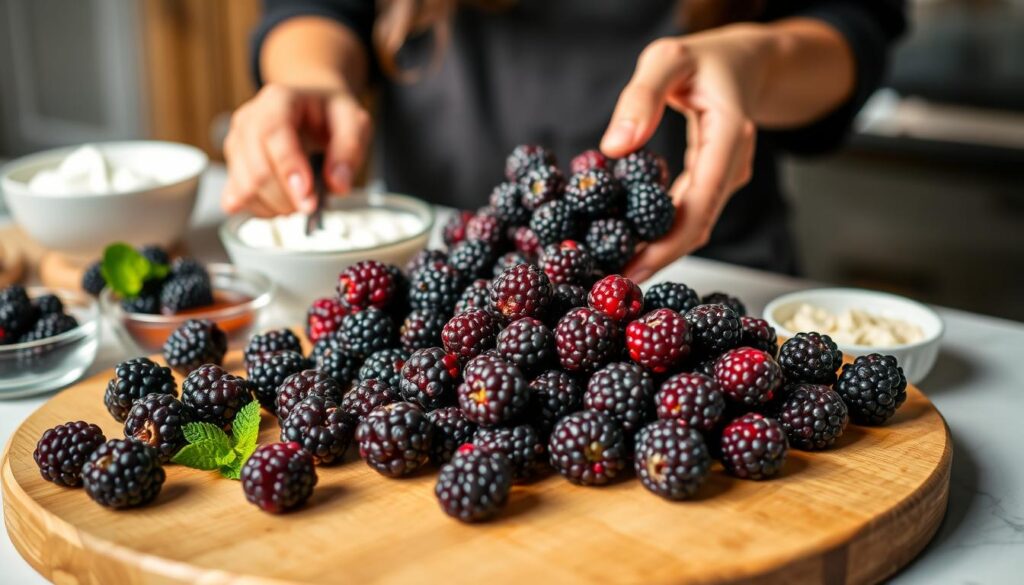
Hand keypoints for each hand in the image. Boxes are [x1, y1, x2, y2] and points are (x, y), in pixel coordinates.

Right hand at [222, 83, 371, 216]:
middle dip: (286, 197)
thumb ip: (350, 150)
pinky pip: (238, 198)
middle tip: (313, 205)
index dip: (288, 169)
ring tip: (302, 200)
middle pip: (255, 168)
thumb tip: (338, 184)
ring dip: (276, 206)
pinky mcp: (234, 166)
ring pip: (244, 188)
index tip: (308, 198)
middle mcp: (250, 119)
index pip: (272, 133)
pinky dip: (263, 210)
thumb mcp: (354, 121)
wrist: (312, 107)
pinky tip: (284, 204)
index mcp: (278, 100)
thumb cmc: (330, 112)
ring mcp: (237, 143)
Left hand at [601, 26, 769, 281]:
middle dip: (658, 259)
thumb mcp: (667, 58)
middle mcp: (733, 164)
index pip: (701, 203)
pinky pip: (688, 212)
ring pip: (695, 224)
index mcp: (729, 136)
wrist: (748, 61)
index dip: (668, 243)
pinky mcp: (713, 182)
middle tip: (613, 287)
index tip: (634, 270)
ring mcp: (726, 176)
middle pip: (699, 225)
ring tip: (614, 273)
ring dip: (659, 250)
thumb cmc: (704, 57)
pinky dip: (660, 231)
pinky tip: (630, 244)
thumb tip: (614, 148)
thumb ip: (640, 95)